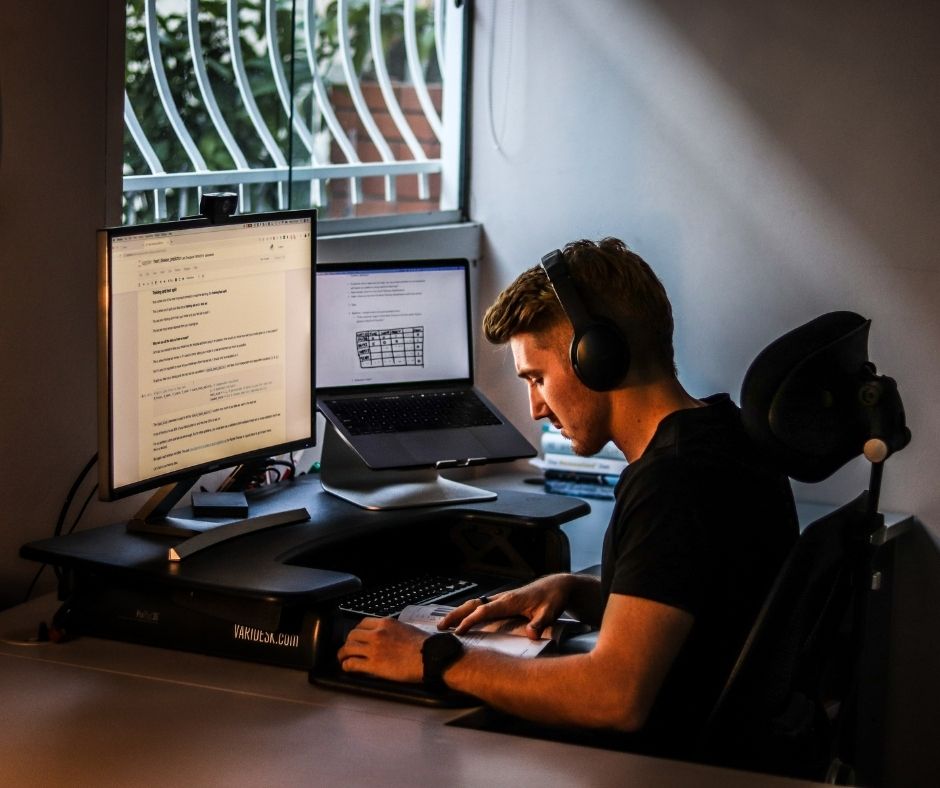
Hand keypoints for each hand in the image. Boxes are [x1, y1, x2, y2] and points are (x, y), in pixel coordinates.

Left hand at [337, 617, 426, 682]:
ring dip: (343, 654)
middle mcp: (377, 634)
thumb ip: (392, 630)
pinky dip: (347, 665)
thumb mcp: (406, 628)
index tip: (357, 636)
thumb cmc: (423, 645)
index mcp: (385, 623)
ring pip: (348, 648)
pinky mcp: (373, 665)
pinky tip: (347, 668)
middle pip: (353, 635)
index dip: (357, 631)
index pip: (363, 623)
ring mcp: (374, 649)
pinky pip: (352, 664)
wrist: (429, 657)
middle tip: (348, 648)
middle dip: (348, 642)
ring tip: (342, 659)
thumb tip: (387, 635)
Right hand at [438, 574, 575, 639]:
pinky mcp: (504, 602)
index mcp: (510, 601)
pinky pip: (482, 606)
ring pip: (475, 605)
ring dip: (459, 613)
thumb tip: (531, 634)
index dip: (470, 621)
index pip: (484, 611)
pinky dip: (468, 612)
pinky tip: (463, 619)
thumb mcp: (550, 612)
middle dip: (455, 615)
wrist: (558, 586)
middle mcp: (503, 598)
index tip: (458, 631)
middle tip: (440, 627)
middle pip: (473, 605)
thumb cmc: (553, 598)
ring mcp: (502, 599)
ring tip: (444, 624)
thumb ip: (539, 624)